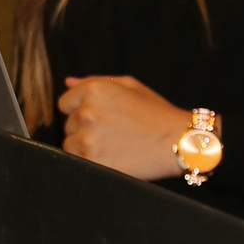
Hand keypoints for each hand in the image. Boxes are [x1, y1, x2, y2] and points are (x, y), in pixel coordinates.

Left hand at [57, 76, 191, 179]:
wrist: (178, 141)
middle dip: (84, 128)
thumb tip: (68, 83)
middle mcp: (87, 112)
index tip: (99, 118)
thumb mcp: (130, 87)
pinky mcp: (92, 161)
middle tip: (112, 132)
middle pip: (68, 125)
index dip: (80, 110)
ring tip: (112, 146)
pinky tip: (110, 157)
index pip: (65, 103)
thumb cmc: (156, 113)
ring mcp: (88, 138)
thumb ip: (95, 82)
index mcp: (94, 90)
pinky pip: (76, 161)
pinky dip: (89, 161)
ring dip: (84, 146)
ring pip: (70, 144)